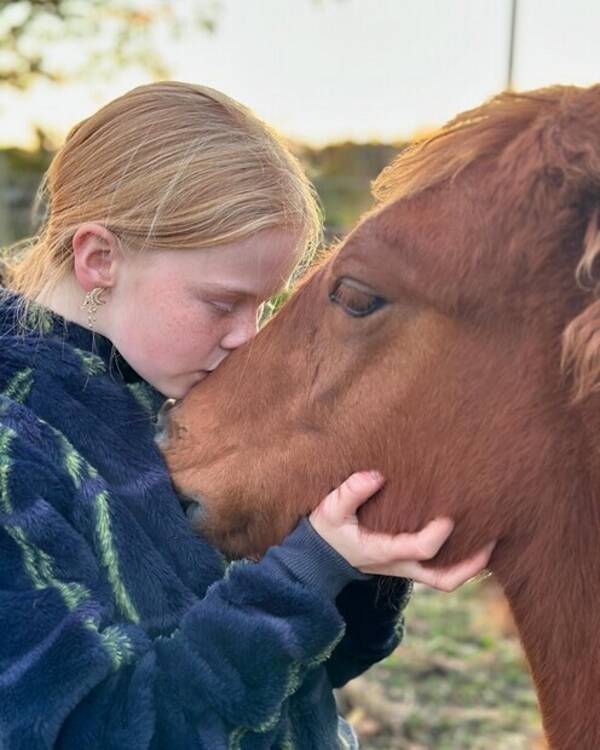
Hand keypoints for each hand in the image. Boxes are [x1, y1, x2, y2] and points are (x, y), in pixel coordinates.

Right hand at [309, 470, 494, 591]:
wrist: (319, 558)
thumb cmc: (327, 530)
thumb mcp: (330, 510)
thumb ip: (350, 493)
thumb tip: (376, 475)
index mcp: (381, 552)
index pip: (420, 549)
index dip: (439, 534)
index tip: (451, 513)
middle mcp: (398, 566)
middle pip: (444, 578)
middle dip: (472, 562)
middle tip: (493, 536)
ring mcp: (405, 568)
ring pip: (446, 579)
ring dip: (471, 564)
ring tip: (493, 539)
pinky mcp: (407, 563)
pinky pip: (439, 569)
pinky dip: (460, 559)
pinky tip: (472, 536)